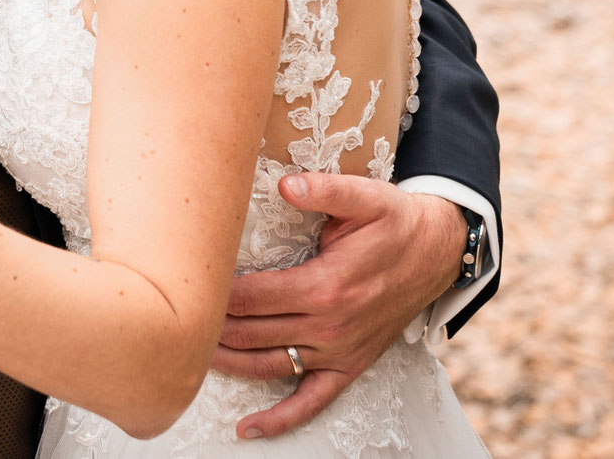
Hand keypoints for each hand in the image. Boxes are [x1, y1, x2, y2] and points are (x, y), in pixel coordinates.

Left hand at [209, 174, 465, 439]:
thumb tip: (287, 185)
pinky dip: (279, 420)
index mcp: (325, 286)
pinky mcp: (349, 366)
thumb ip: (325, 190)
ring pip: (269, 366)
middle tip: (176, 317)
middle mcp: (329, 325)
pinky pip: (311, 402)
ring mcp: (338, 351)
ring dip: (228, 364)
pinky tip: (248, 429)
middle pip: (251, 333)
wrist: (437, 252)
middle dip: (211, 327)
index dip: (215, 293)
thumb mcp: (367, 196)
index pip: (250, 296)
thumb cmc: (395, 222)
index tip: (186, 283)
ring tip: (190, 355)